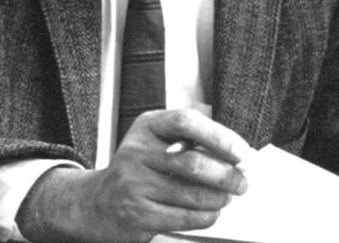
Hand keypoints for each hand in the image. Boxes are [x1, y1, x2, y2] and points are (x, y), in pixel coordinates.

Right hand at [16, 108, 251, 242]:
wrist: (96, 203)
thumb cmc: (140, 168)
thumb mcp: (157, 140)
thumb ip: (192, 139)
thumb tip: (238, 155)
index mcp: (147, 126)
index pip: (186, 122)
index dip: (219, 136)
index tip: (242, 152)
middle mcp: (135, 152)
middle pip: (193, 162)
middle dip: (227, 175)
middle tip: (242, 182)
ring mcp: (132, 185)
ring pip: (191, 194)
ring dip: (219, 198)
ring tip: (227, 197)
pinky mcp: (136, 214)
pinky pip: (182, 217)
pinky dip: (205, 216)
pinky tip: (212, 212)